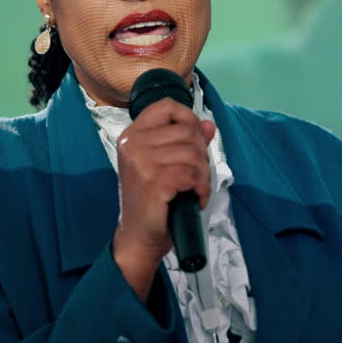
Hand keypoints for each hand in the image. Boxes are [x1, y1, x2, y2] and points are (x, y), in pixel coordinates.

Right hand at [112, 97, 214, 300]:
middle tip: (195, 175)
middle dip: (201, 154)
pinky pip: (194, 174)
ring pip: (194, 153)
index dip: (188, 118)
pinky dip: (201, 188)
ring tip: (194, 189)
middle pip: (187, 131)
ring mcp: (142, 162)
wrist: (139, 236)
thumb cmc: (152, 201)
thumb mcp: (165, 165)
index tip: (194, 139)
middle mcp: (133, 144)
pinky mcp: (155, 181)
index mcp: (132, 135)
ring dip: (203, 175)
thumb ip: (186, 142)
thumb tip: (209, 125)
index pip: (166, 106)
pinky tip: (193, 198)